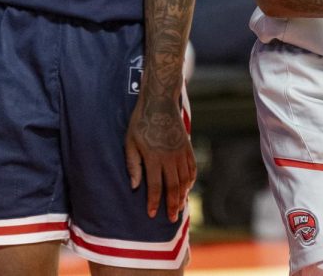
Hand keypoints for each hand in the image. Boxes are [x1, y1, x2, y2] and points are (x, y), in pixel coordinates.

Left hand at [125, 92, 196, 221]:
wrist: (160, 102)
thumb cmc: (140, 122)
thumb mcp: (130, 142)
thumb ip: (133, 165)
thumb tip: (134, 186)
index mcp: (154, 158)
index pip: (156, 187)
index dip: (154, 203)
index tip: (152, 214)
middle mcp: (170, 157)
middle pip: (173, 187)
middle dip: (172, 205)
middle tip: (172, 219)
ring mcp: (181, 152)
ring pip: (184, 180)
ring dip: (182, 195)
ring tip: (180, 208)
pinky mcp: (187, 146)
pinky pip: (192, 168)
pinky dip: (191, 180)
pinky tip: (187, 188)